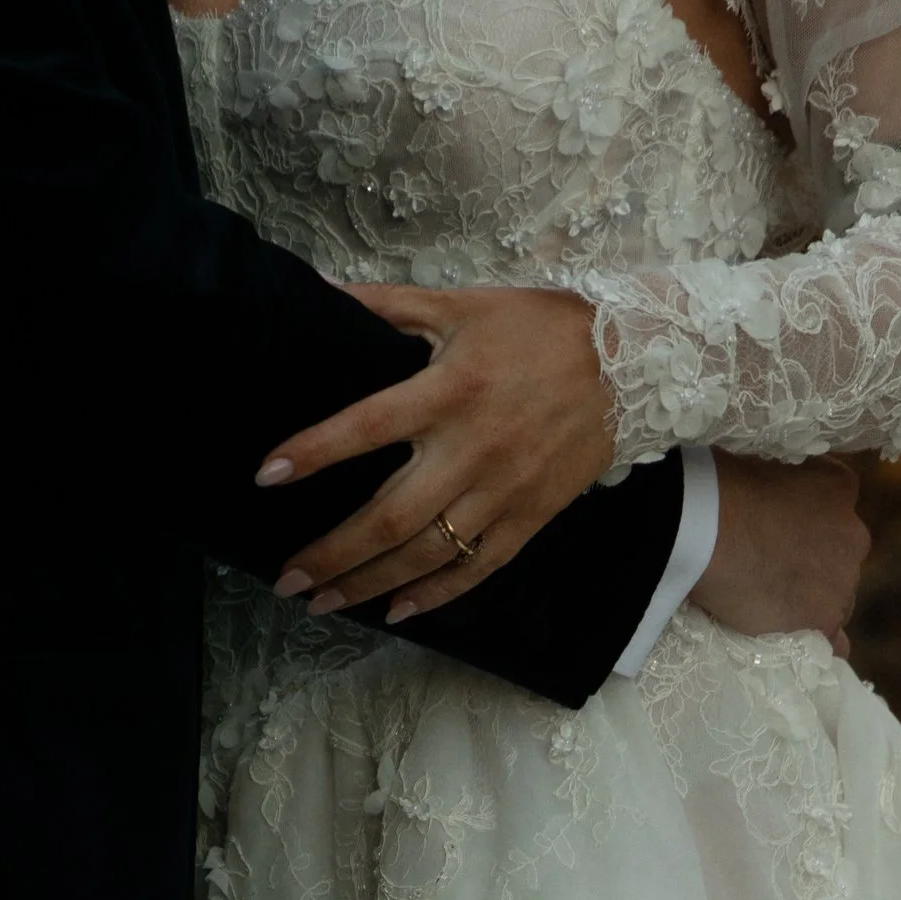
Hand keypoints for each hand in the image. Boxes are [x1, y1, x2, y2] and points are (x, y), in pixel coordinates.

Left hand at [258, 283, 615, 623]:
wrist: (634, 364)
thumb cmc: (539, 329)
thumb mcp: (462, 304)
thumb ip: (389, 305)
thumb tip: (321, 288)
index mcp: (449, 390)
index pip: (366, 426)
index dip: (314, 451)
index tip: (267, 476)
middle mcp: (472, 449)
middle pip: (390, 517)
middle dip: (332, 554)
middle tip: (286, 580)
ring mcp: (503, 492)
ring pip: (427, 554)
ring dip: (369, 584)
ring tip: (324, 603)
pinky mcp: (531, 518)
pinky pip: (478, 568)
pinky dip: (436, 595)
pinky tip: (396, 611)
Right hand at [693, 454, 869, 655]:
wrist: (709, 532)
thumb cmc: (725, 489)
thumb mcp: (761, 463)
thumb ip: (781, 483)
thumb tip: (770, 496)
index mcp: (839, 488)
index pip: (837, 503)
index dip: (808, 518)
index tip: (782, 525)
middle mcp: (853, 535)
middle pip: (841, 556)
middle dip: (814, 562)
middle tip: (773, 567)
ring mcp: (841, 583)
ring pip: (838, 598)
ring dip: (813, 599)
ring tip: (771, 603)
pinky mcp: (823, 622)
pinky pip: (835, 642)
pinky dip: (821, 641)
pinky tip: (798, 640)